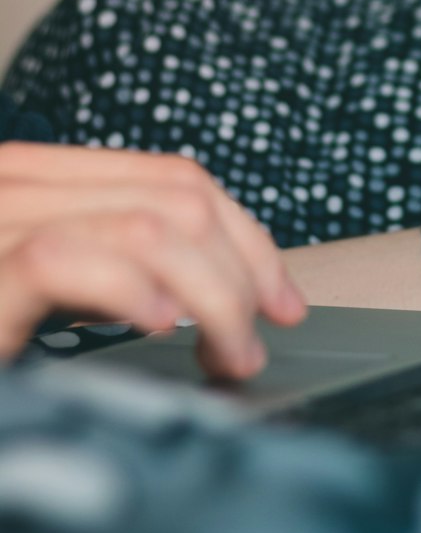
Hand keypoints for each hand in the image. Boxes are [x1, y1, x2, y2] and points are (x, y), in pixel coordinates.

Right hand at [0, 142, 306, 377]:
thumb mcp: (41, 289)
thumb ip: (104, 267)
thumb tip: (191, 298)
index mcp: (41, 176)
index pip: (177, 180)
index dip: (246, 239)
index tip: (282, 302)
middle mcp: (20, 181)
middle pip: (180, 201)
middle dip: (241, 277)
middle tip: (250, 349)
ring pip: (147, 228)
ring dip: (210, 299)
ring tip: (225, 357)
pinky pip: (64, 261)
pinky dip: (127, 291)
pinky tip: (157, 328)